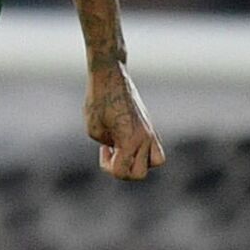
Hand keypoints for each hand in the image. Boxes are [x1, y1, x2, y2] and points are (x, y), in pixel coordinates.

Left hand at [85, 64, 164, 180]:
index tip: (104, 149)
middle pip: (140, 173)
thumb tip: (118, 149)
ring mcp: (150, 131)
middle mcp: (145, 138)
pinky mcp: (150, 125)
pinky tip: (128, 139)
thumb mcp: (93, 129)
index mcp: (130, 140)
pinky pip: (155, 148)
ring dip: (139, 162)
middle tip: (113, 151)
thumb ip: (108, 146)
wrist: (110, 76)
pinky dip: (144, 152)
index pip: (122, 172)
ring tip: (126, 150)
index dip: (108, 167)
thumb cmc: (98, 100)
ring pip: (156, 162)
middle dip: (123, 169)